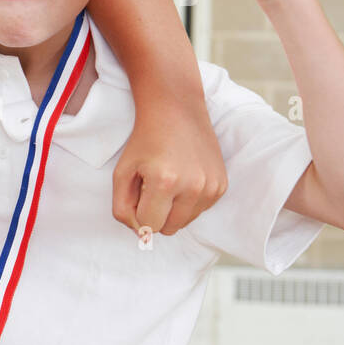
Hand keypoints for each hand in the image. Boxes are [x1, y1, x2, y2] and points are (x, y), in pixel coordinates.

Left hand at [113, 107, 226, 235]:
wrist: (176, 112)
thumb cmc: (145, 142)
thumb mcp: (121, 173)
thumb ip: (122, 208)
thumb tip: (139, 233)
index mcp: (165, 183)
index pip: (149, 226)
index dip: (137, 214)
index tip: (136, 195)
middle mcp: (194, 187)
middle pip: (169, 229)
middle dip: (155, 214)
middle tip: (150, 187)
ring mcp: (211, 187)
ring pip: (185, 222)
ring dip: (172, 210)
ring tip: (167, 182)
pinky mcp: (221, 185)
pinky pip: (199, 210)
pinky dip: (187, 201)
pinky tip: (182, 178)